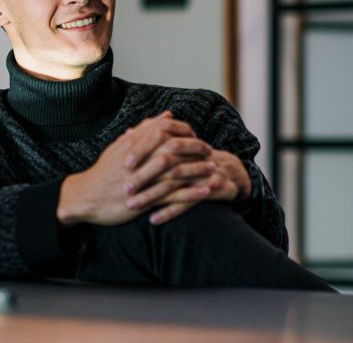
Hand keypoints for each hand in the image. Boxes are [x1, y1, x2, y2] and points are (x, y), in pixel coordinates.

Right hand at [57, 111, 209, 226]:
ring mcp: (141, 180)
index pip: (164, 129)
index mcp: (133, 143)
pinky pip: (172, 196)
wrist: (85, 197)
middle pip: (174, 148)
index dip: (184, 131)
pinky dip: (191, 193)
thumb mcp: (121, 146)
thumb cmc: (104, 171)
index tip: (196, 135)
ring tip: (214, 170)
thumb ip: (144, 130)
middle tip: (211, 152)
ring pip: (176, 172)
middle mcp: (138, 159)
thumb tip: (166, 115)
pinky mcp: (143, 200)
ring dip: (198, 171)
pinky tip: (205, 192)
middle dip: (195, 149)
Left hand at [130, 149, 252, 224]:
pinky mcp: (212, 188)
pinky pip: (189, 202)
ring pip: (175, 184)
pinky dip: (170, 211)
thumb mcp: (175, 147)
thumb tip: (128, 132)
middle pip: (165, 162)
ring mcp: (203, 171)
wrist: (229, 172)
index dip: (142, 150)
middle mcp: (193, 154)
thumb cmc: (193, 160)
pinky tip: (153, 219)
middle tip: (125, 188)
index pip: (160, 140)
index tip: (123, 163)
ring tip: (133, 205)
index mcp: (182, 141)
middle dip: (144, 176)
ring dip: (152, 196)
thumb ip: (152, 139)